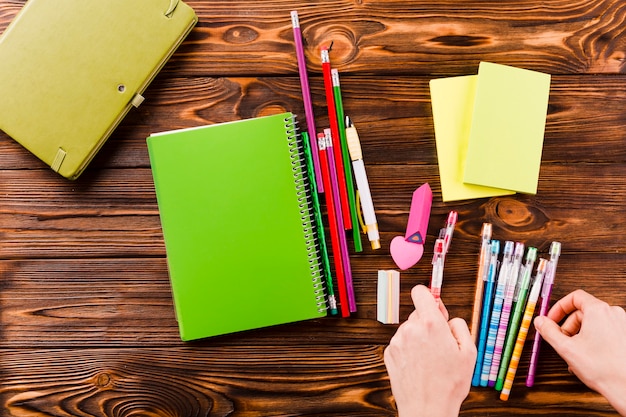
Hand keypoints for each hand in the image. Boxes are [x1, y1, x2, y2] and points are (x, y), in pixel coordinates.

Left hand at [384, 285, 476, 416]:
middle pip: (417, 313)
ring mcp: (397, 341)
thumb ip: (459, 326)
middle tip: (440, 343)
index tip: (434, 305)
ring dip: (418, 338)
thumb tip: (449, 317)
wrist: (427, 408)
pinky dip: (409, 349)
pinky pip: (401, 343)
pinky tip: (419, 365)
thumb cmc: (449, 384)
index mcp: (430, 324)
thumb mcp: (468, 352)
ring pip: (409, 329)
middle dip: (428, 323)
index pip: (421, 292)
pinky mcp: (389, 353)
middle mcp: (410, 329)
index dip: (429, 296)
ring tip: (430, 359)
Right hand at [534, 289, 625, 415]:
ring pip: (594, 324)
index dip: (559, 308)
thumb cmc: (603, 368)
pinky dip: (593, 340)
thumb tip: (540, 321)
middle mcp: (613, 314)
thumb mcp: (566, 348)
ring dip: (579, 335)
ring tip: (574, 353)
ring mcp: (622, 325)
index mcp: (599, 311)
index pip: (575, 297)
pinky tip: (587, 357)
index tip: (552, 319)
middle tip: (561, 340)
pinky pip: (605, 332)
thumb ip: (549, 331)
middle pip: (583, 312)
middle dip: (568, 326)